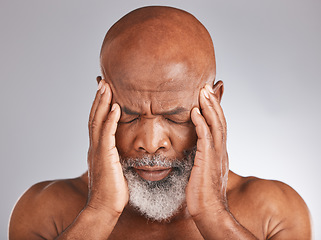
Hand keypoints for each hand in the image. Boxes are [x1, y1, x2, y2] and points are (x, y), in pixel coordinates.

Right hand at [86, 78, 128, 216]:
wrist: (104, 207)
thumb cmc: (112, 190)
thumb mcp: (115, 167)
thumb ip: (116, 155)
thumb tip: (125, 150)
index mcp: (98, 148)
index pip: (98, 122)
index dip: (100, 106)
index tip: (104, 92)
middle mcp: (95, 147)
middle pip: (95, 117)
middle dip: (99, 98)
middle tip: (102, 81)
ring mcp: (98, 151)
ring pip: (98, 121)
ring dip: (102, 102)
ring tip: (106, 86)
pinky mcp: (105, 157)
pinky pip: (107, 134)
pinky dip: (111, 119)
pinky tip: (116, 107)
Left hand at [186, 81, 228, 218]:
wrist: (210, 211)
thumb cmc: (204, 193)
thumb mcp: (205, 169)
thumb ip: (204, 156)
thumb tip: (198, 149)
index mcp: (220, 152)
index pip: (219, 125)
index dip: (216, 110)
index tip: (210, 95)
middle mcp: (221, 150)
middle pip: (220, 121)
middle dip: (214, 102)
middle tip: (207, 86)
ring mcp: (216, 154)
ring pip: (216, 125)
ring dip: (209, 107)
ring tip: (203, 91)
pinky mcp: (207, 160)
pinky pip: (205, 137)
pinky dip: (201, 123)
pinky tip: (195, 112)